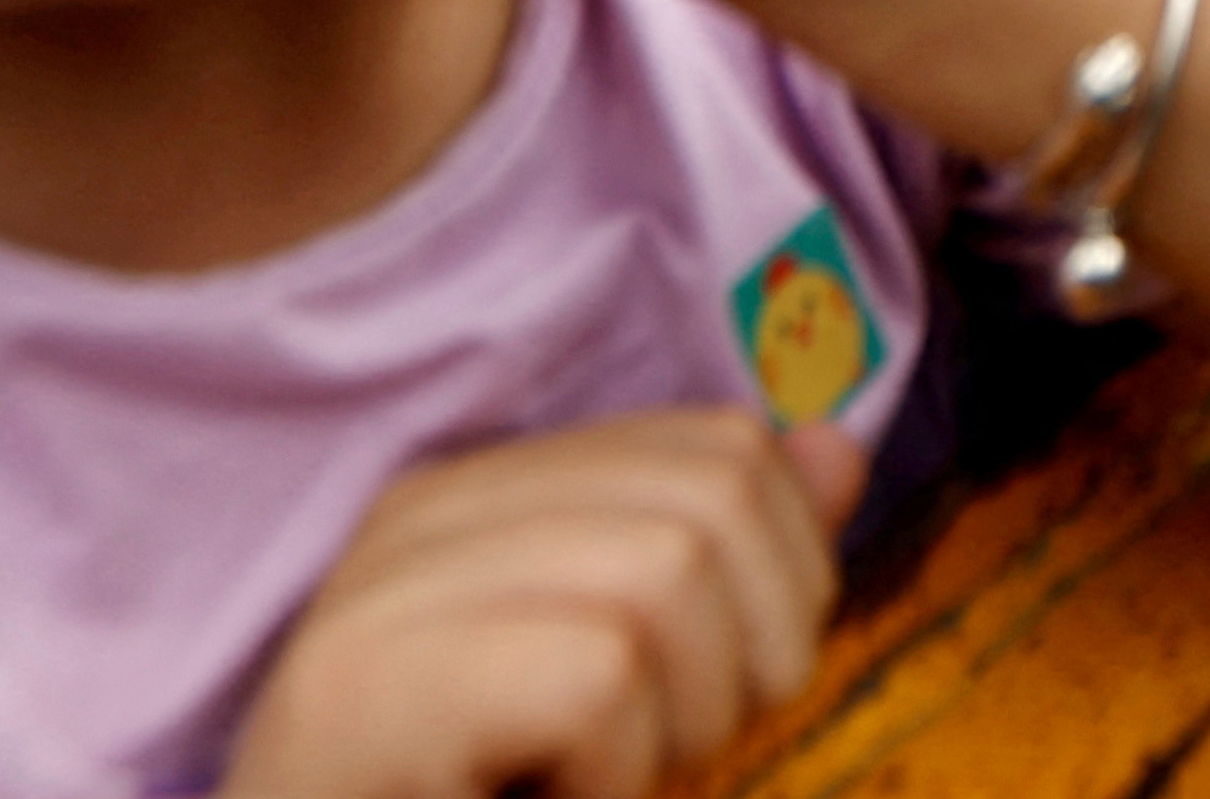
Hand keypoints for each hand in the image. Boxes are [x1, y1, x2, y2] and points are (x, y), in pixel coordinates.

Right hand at [224, 408, 870, 798]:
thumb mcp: (623, 685)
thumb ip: (723, 567)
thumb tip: (838, 445)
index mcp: (487, 496)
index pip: (723, 446)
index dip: (781, 582)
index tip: (710, 700)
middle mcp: (428, 512)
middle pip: (717, 493)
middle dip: (749, 652)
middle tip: (661, 755)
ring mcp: (387, 590)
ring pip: (669, 569)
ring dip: (680, 723)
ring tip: (597, 780)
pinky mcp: (370, 685)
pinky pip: (599, 674)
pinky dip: (615, 772)